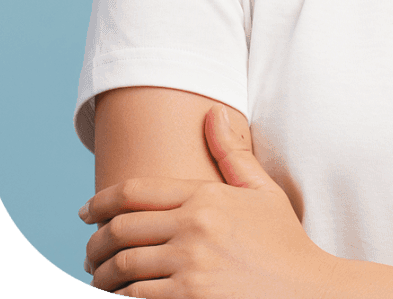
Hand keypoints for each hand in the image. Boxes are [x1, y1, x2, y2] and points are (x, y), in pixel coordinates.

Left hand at [80, 105, 341, 297]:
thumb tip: (213, 111)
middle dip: (95, 243)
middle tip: (89, 253)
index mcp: (207, 196)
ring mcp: (190, 268)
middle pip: (119, 230)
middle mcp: (194, 228)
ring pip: (122, 269)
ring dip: (103, 276)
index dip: (100, 201)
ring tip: (101, 280)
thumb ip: (232, 154)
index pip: (135, 192)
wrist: (307, 292)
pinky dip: (123, 298)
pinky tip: (124, 297)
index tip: (85, 212)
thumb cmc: (284, 243)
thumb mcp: (262, 192)